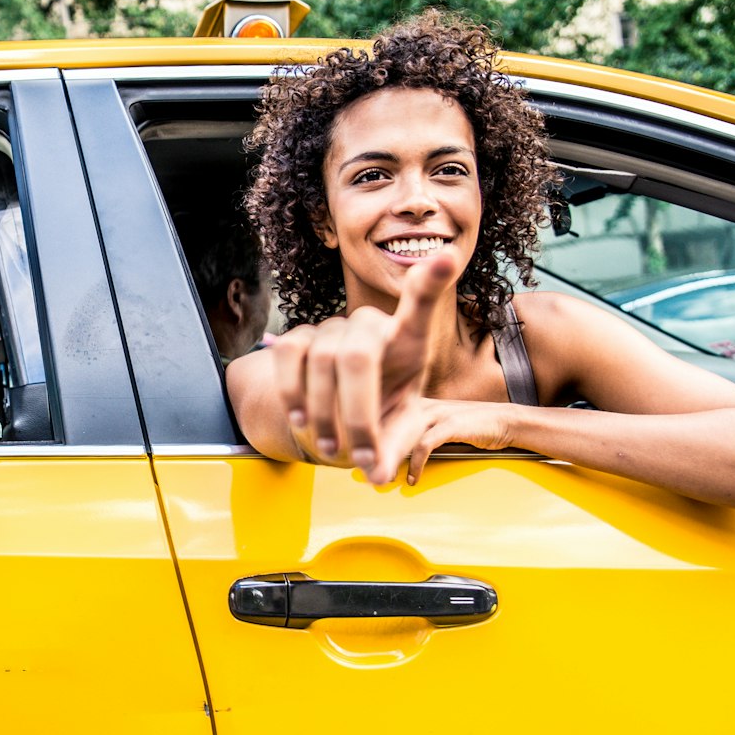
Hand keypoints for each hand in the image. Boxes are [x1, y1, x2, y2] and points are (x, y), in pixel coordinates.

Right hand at [268, 259, 445, 470]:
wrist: (343, 415)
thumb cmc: (383, 417)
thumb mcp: (400, 434)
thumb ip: (394, 451)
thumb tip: (378, 476)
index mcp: (407, 342)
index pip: (420, 306)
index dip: (430, 282)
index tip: (445, 258)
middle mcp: (370, 326)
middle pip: (356, 354)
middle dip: (354, 412)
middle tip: (356, 456)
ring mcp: (332, 328)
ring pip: (321, 361)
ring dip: (324, 415)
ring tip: (331, 449)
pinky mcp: (299, 338)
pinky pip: (288, 356)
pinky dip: (292, 394)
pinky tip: (301, 421)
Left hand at [376, 397, 519, 485]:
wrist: (505, 421)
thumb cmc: (469, 427)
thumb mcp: (436, 425)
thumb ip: (414, 433)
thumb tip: (389, 454)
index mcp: (415, 402)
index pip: (381, 416)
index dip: (367, 438)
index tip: (358, 459)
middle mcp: (422, 403)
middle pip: (385, 424)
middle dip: (372, 450)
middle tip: (362, 472)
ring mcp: (436, 412)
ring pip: (401, 434)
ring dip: (388, 459)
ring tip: (382, 477)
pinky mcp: (451, 424)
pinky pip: (424, 445)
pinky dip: (415, 464)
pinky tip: (412, 479)